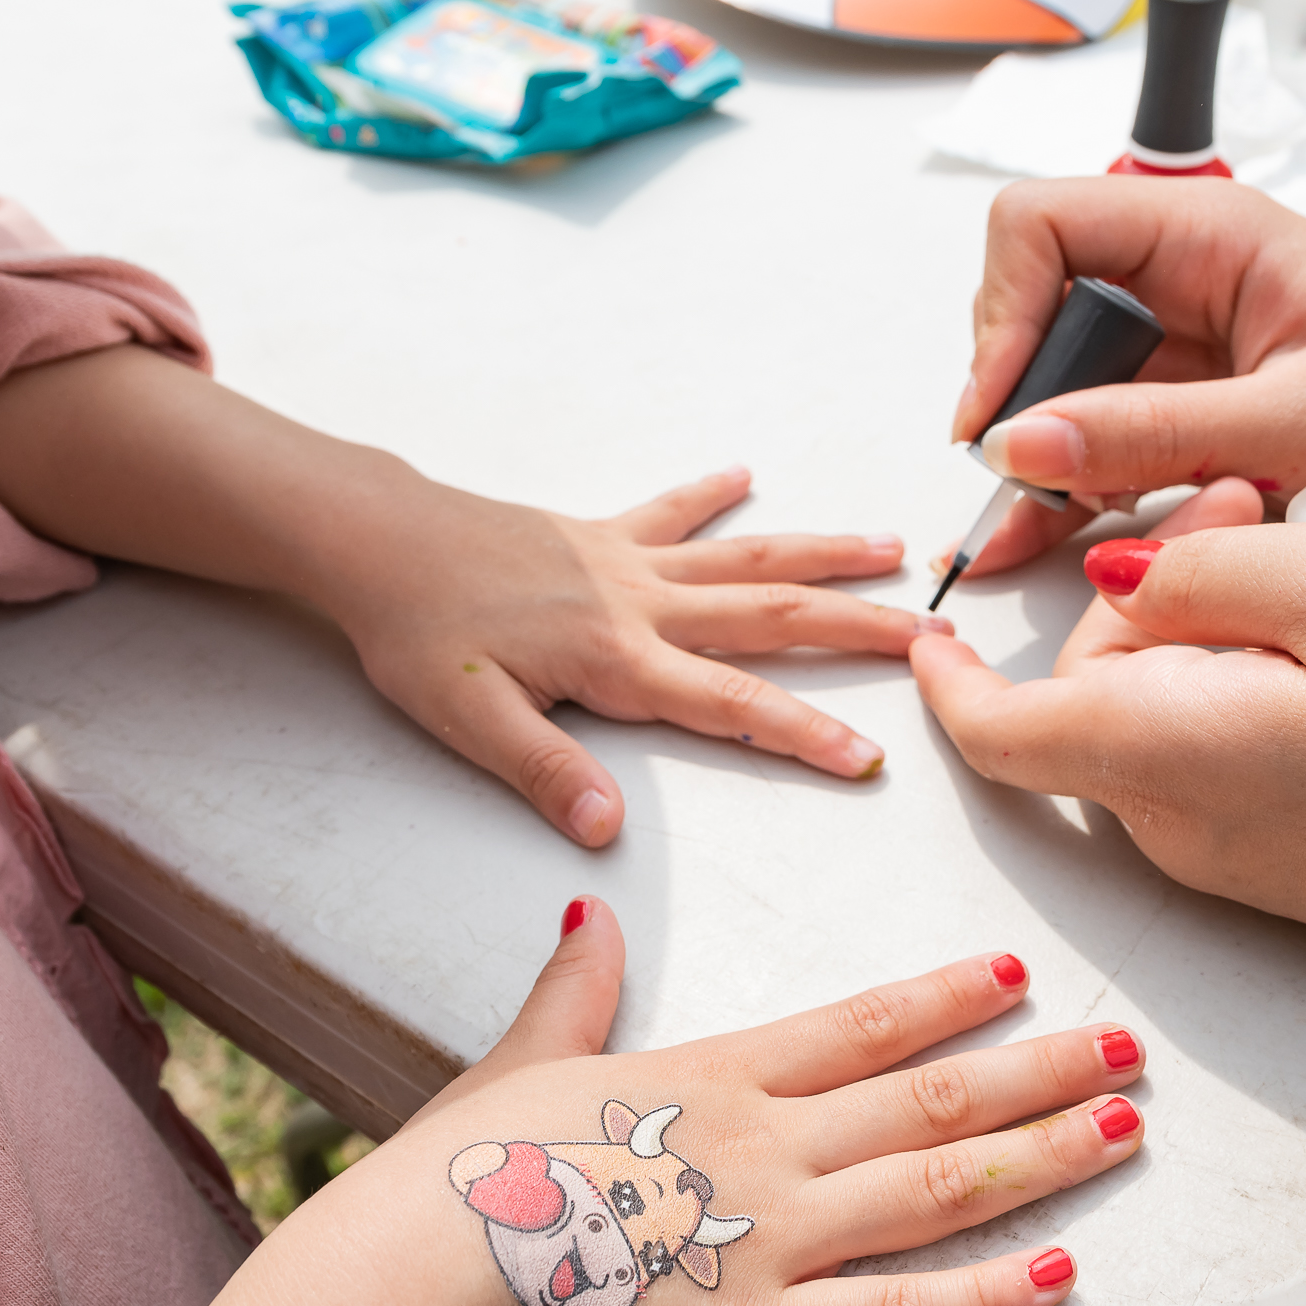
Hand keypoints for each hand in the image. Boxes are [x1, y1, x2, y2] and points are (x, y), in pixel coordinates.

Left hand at [312, 467, 950, 846]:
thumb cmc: (414, 635)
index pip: (730, 705)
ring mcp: (623, 561)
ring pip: (744, 555)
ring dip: (820, 554)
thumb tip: (607, 832)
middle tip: (933, 636)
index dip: (802, 735)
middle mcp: (639, 603)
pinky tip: (744, 473)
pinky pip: (667, 511)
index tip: (869, 757)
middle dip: (857, 629)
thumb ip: (546, 774)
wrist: (372, 541)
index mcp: (618, 659)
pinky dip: (709, 493)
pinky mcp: (594, 533)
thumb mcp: (469, 722)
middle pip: (770, 616)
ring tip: (892, 550)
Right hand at [382, 898, 1148, 1305]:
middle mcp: (766, 1149)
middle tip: (1127, 1048)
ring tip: (1127, 1128)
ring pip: (940, 1188)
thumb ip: (573, 993)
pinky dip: (989, 1298)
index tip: (1015, 974)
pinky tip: (1062, 1275)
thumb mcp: (516, 1064)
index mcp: (709, 1078)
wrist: (416, 1295)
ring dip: (1043, 1157)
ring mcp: (774, 1243)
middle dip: (1039, 1071)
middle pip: (931, 1098)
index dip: (946, 998)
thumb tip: (586, 914)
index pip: (859, 1025)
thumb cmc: (454, 1180)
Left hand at [907, 521, 1305, 1287]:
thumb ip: (1206, 567)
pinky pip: (1283, 735)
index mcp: (1158, 754)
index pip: (994, 727)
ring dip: (1273, 603)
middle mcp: (1189, 824)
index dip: (952, 668)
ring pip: (1208, 696)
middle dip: (1173, 569)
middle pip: (1111, 683)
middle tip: (1280, 487)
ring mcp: (1265, 852)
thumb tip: (1128, 577)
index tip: (936, 611)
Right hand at [942, 177, 1305, 578]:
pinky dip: (1082, 488)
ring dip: (1043, 459)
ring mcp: (1195, 345)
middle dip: (1015, 400)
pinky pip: (1114, 438)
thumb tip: (1020, 445)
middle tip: (1013, 488)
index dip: (1000, 317)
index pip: (1040, 229)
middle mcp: (1190, 277)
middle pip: (1039, 311)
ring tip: (1022, 537)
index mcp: (1209, 234)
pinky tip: (1053, 541)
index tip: (997, 417)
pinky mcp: (1208, 410)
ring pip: (1069, 386)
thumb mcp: (1294, 424)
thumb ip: (1149, 434)